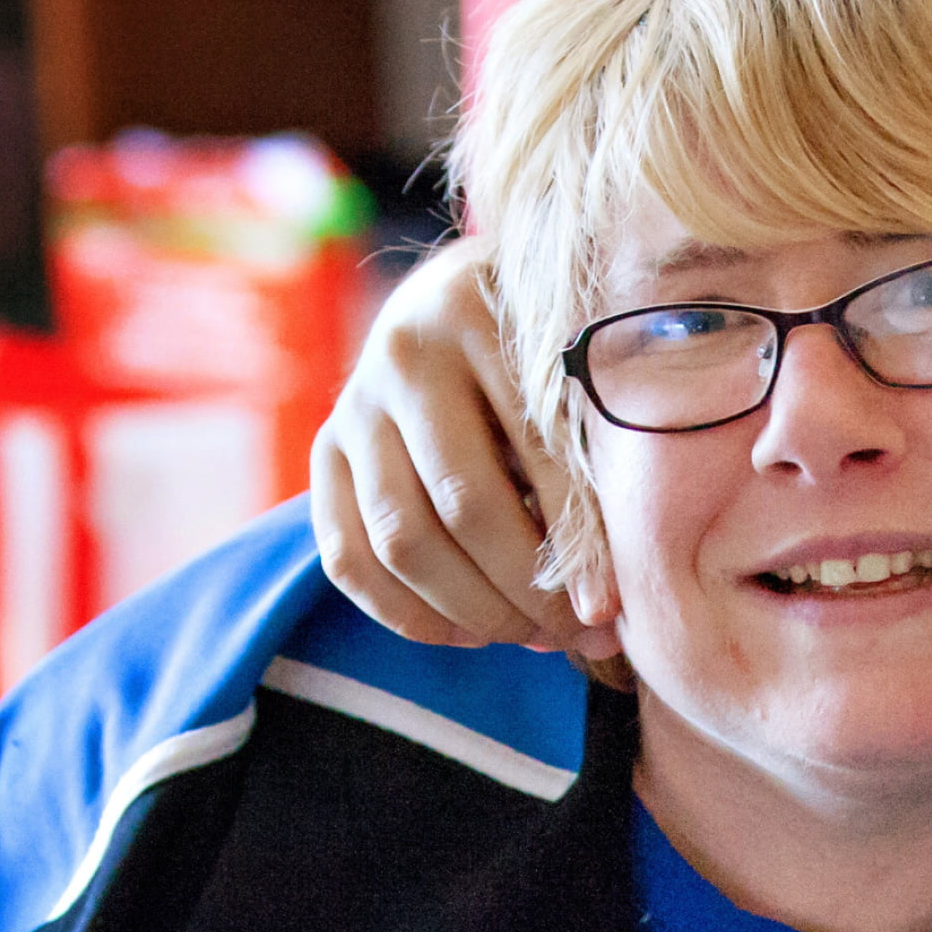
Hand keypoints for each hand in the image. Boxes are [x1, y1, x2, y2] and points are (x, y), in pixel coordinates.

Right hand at [311, 240, 601, 655]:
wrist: (460, 296)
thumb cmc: (547, 345)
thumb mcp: (577, 369)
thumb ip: (590, 457)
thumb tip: (600, 610)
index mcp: (476, 315)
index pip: (533, 455)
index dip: (574, 547)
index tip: (607, 611)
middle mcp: (402, 354)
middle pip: (460, 507)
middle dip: (524, 591)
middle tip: (572, 634)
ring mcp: (354, 406)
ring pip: (401, 543)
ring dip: (471, 612)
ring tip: (529, 635)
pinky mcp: (324, 451)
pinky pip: (346, 559)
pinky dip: (406, 615)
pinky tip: (464, 633)